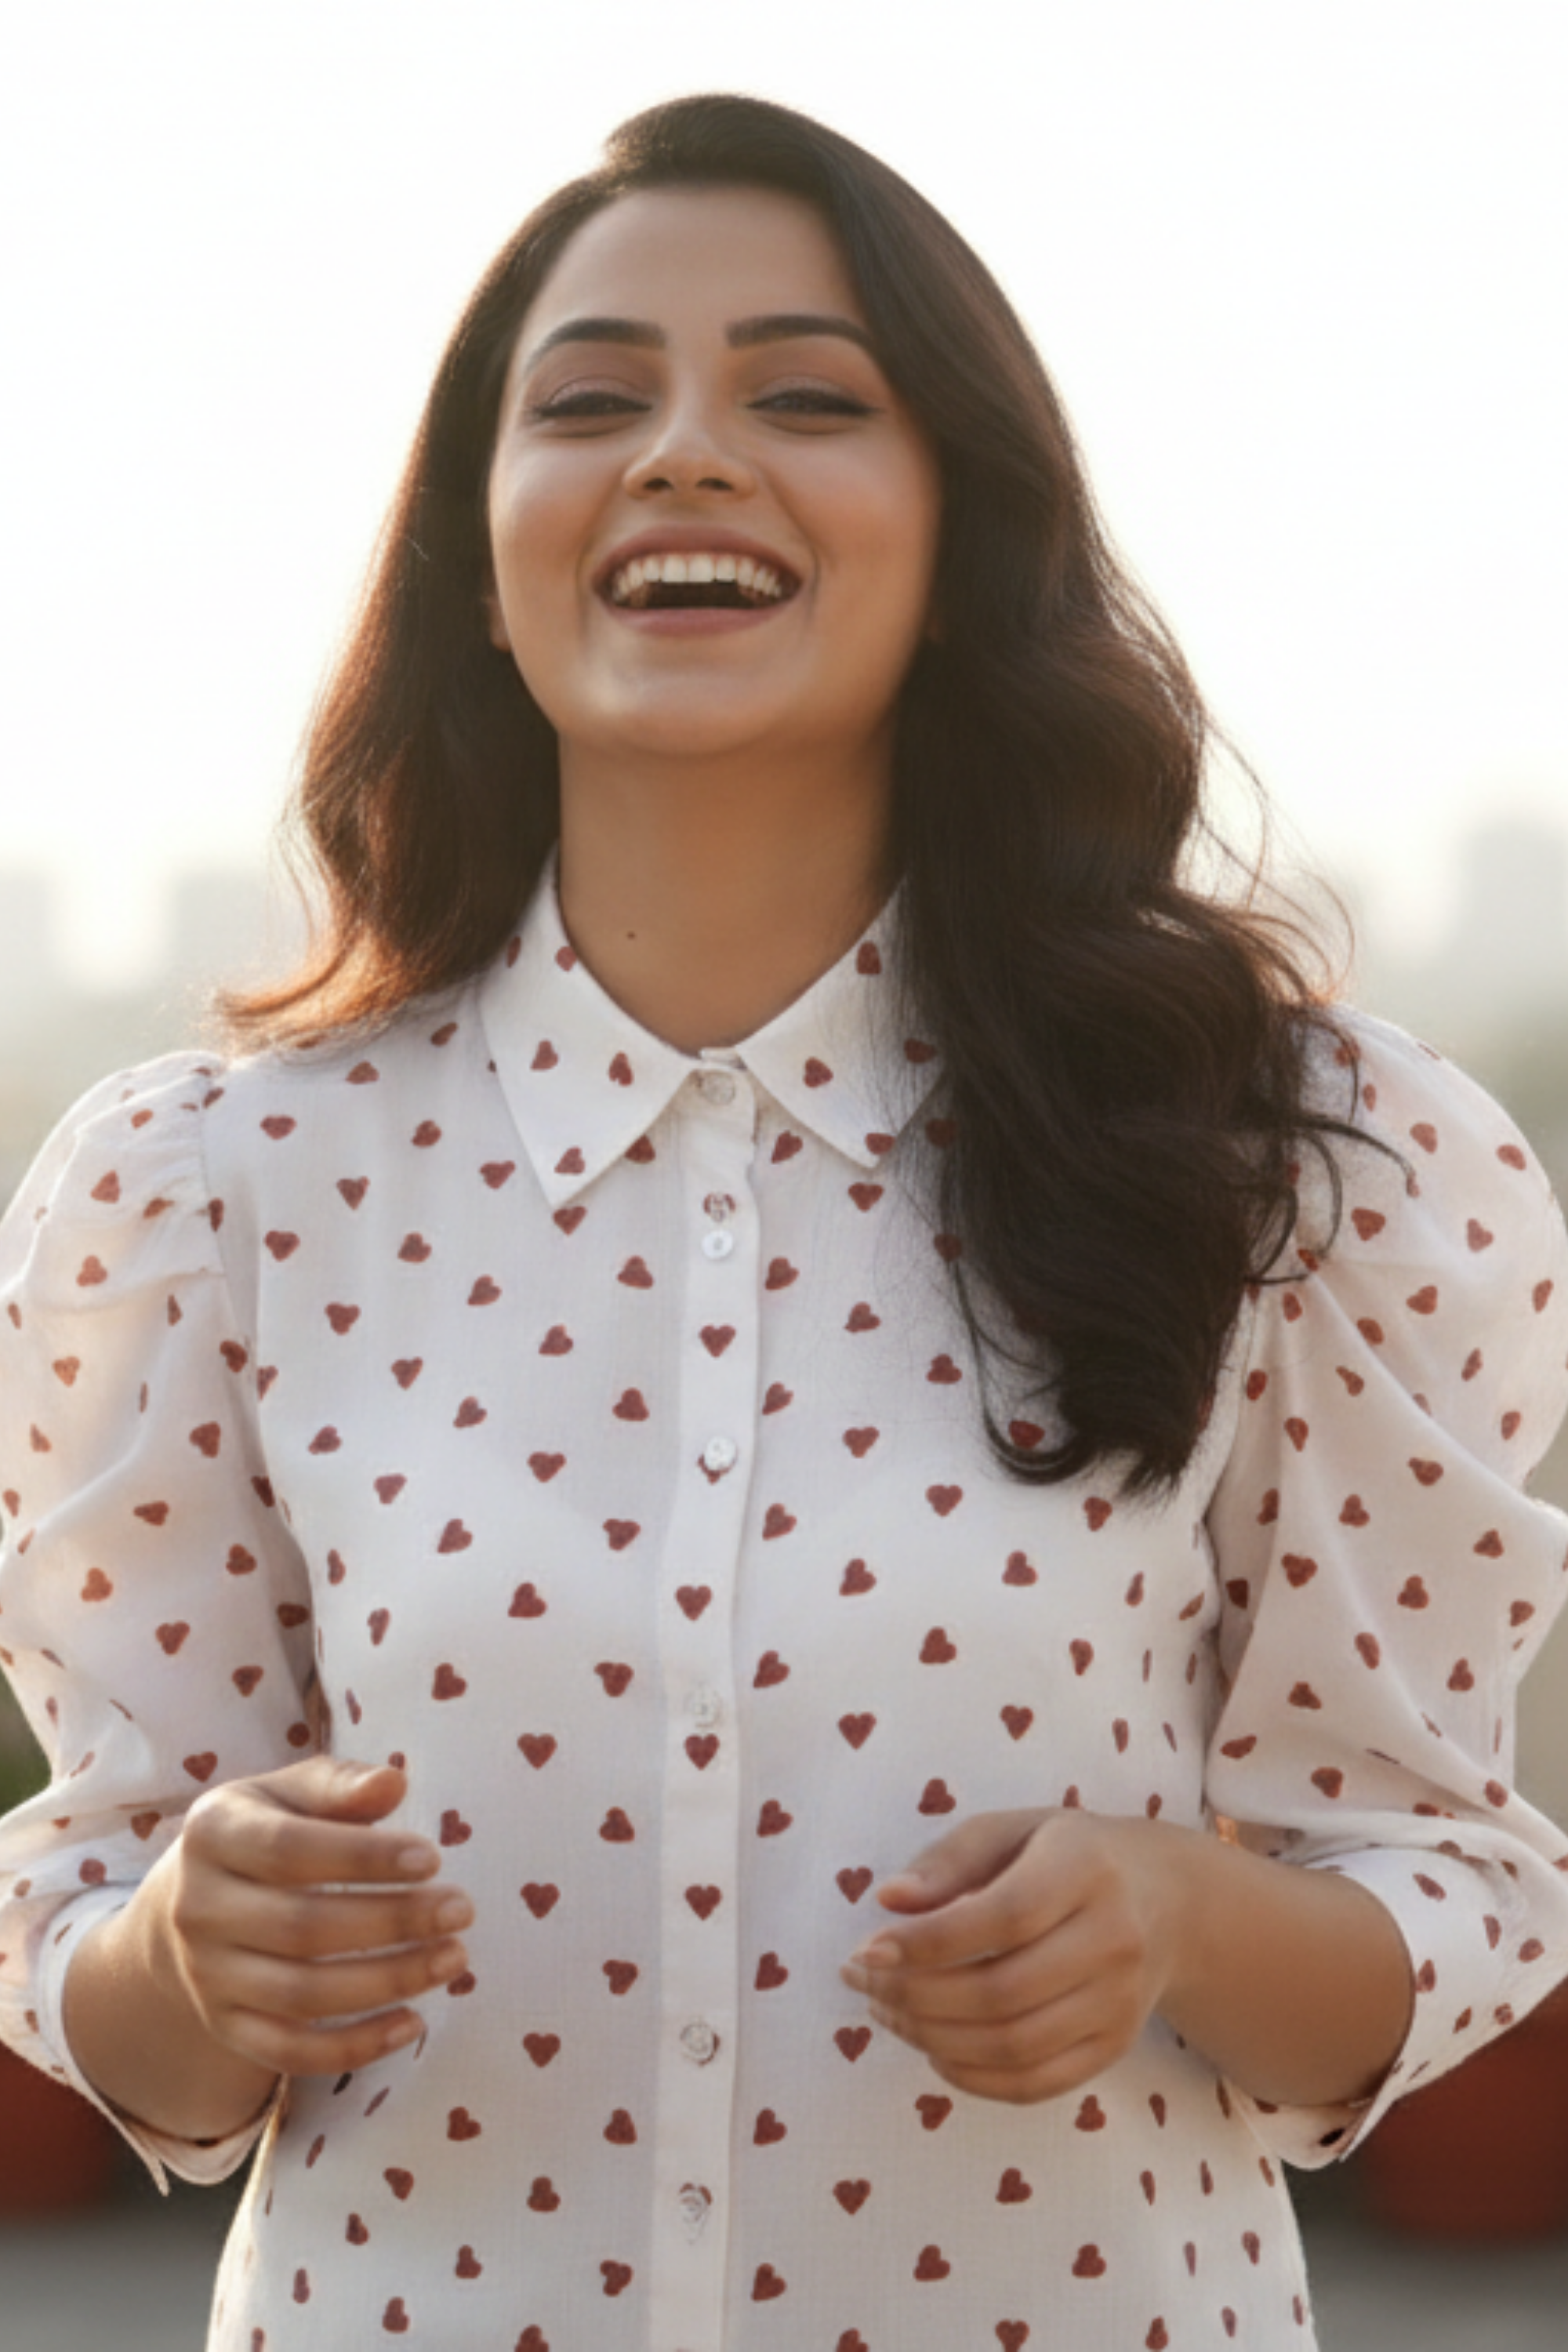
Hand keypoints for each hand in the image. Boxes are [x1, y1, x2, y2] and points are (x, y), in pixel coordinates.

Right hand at [147, 1757, 472, 2079]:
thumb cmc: (266, 1830)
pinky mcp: (227, 2027)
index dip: (363, 1857)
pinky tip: (412, 2023)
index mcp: (212, 1833)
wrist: (193, 1901)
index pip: (288, 1849)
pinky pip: (290, 2052)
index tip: (432, 1858)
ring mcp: (208, 1976)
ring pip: (301, 1995)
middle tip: (460, 1911)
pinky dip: (354, 2047)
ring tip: (454, 1958)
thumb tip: (392, 1783)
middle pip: (301, 1927)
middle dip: (391, 1922)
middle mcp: (198, 1909)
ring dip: (387, 1982)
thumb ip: (339, 1785)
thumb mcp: (290, 1791)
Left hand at [838, 1807, 1181, 2103]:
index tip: (867, 1949)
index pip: (1005, 1916)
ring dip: (933, 2039)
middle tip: (863, 1983)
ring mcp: (1119, 2003)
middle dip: (916, 1997)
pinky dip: (972, 2077)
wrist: (1165, 1902)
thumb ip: (948, 1860)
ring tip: (887, 2013)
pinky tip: (933, 2048)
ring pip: (1015, 2045)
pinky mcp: (1114, 2047)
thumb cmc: (1065, 1856)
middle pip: (1004, 1991)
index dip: (929, 1941)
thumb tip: (888, 1900)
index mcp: (1086, 1868)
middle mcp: (1114, 1939)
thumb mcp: (1010, 1829)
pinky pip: (1035, 2083)